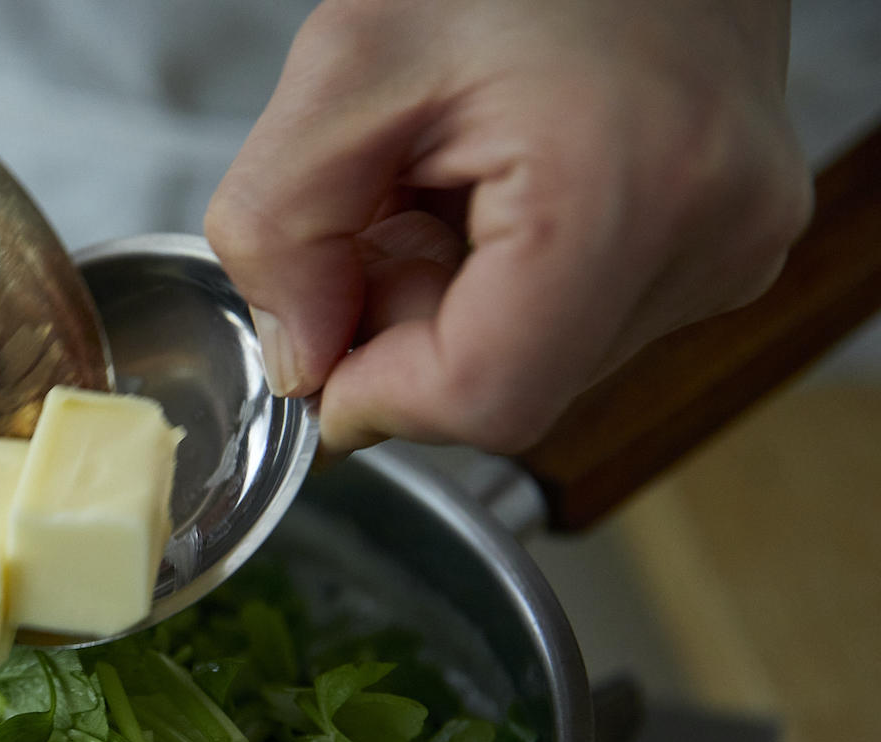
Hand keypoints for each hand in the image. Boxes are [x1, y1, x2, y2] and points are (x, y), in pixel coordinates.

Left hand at [204, 0, 811, 455]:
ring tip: (449, 183)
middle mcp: (711, 237)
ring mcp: (733, 247)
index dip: (372, 394)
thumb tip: (299, 361)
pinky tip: (497, 193)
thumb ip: (283, 231)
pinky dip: (508, 284)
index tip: (317, 346)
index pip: (485, 400)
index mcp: (626, 189)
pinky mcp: (729, 247)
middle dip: (409, 330)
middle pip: (509, 391)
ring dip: (456, 305)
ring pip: (539, 365)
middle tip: (386, 212)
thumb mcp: (348, 66)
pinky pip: (580, 324)